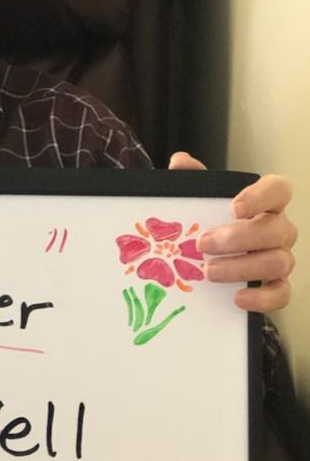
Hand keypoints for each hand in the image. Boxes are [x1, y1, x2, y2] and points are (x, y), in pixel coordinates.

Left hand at [168, 151, 295, 310]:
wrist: (204, 261)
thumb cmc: (208, 225)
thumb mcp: (198, 201)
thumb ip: (192, 180)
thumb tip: (180, 162)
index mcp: (264, 203)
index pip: (278, 189)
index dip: (261, 196)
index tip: (233, 208)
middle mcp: (278, 229)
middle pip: (277, 229)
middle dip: (240, 238)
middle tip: (203, 245)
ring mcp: (280, 258)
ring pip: (278, 261)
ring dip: (242, 267)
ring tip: (209, 272)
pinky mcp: (276, 287)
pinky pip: (281, 294)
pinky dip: (262, 298)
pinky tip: (237, 298)